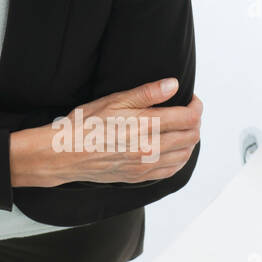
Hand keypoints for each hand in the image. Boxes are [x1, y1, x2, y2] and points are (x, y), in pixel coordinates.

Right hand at [9, 78, 202, 186]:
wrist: (64, 154)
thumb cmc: (85, 124)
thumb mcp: (114, 101)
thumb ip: (147, 93)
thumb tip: (173, 85)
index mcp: (145, 126)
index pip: (189, 117)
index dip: (196, 106)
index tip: (191, 99)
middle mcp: (149, 149)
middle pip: (191, 136)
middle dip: (195, 121)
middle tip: (188, 111)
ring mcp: (145, 166)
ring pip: (185, 155)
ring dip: (190, 140)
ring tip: (183, 128)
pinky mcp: (139, 177)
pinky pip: (171, 171)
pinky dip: (180, 159)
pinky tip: (175, 150)